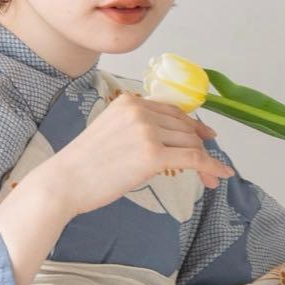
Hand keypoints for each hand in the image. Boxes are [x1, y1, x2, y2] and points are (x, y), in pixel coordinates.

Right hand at [46, 91, 233, 217]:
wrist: (64, 181)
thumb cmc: (82, 166)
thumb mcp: (110, 133)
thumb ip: (136, 129)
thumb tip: (167, 141)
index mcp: (129, 102)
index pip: (171, 111)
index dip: (193, 126)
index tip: (207, 137)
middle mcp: (140, 111)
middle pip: (184, 127)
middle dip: (201, 146)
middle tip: (211, 166)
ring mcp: (147, 131)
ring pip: (190, 142)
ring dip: (205, 161)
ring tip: (210, 178)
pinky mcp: (152, 154)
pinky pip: (193, 158)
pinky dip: (211, 166)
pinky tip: (219, 174)